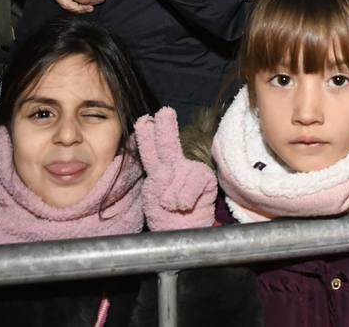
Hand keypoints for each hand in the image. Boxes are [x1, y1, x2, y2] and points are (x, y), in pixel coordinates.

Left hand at [135, 107, 216, 230]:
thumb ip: (158, 182)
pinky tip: (184, 205)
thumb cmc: (166, 217)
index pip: (150, 150)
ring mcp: (190, 170)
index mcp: (157, 169)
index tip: (143, 121)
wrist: (185, 234)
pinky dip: (186, 196)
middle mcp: (173, 165)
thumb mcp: (153, 197)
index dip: (146, 135)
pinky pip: (194, 181)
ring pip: (180, 171)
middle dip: (165, 126)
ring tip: (172, 206)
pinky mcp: (206, 178)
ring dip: (172, 193)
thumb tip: (165, 173)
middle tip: (164, 113)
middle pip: (169, 143)